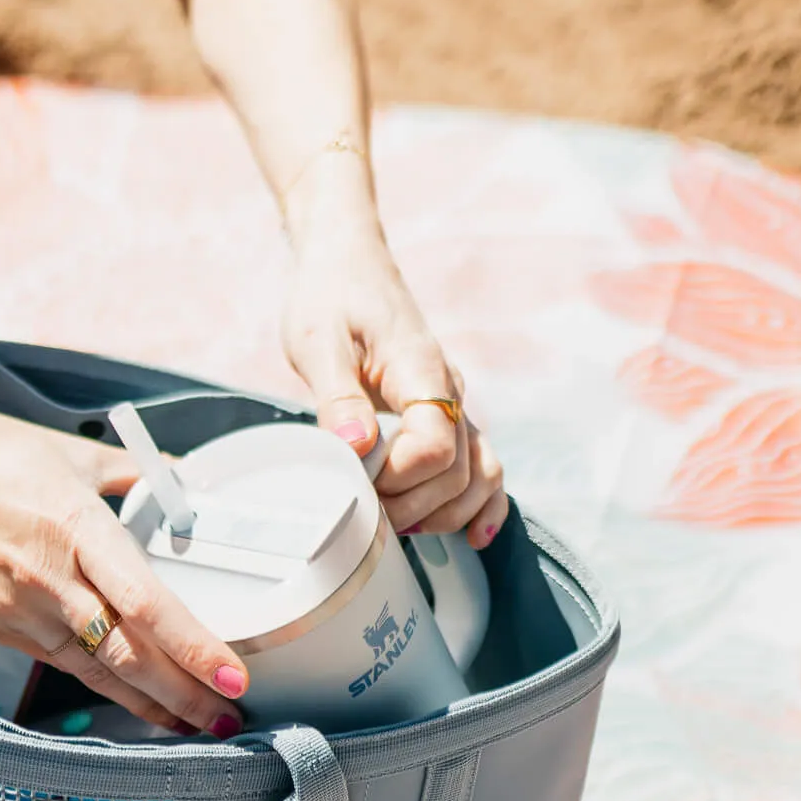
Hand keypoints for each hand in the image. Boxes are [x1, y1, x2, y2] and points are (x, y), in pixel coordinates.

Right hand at [0, 386, 248, 736]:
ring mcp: (19, 610)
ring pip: (97, 671)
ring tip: (197, 725)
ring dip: (151, 704)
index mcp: (75, 527)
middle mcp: (49, 578)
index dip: (194, 647)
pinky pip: (62, 665)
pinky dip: (104, 688)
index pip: (147, 602)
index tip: (234, 673)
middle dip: (185, 695)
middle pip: (129, 654)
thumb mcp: (66, 452)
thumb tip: (186, 483)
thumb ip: (132, 474)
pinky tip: (135, 703)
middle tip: (229, 720)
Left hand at [281, 180, 507, 549]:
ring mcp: (454, 405)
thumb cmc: (329, 296)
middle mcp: (449, 390)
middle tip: (365, 510)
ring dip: (444, 513)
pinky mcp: (448, 416)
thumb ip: (337, 396)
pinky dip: (483, 505)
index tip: (358, 480)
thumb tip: (355, 445)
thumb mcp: (317, 340)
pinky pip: (484, 466)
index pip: (434, 444)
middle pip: (458, 472)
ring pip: (480, 475)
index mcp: (420, 369)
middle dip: (412, 503)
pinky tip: (473, 536)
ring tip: (398, 525)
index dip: (398, 477)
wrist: (346, 263)